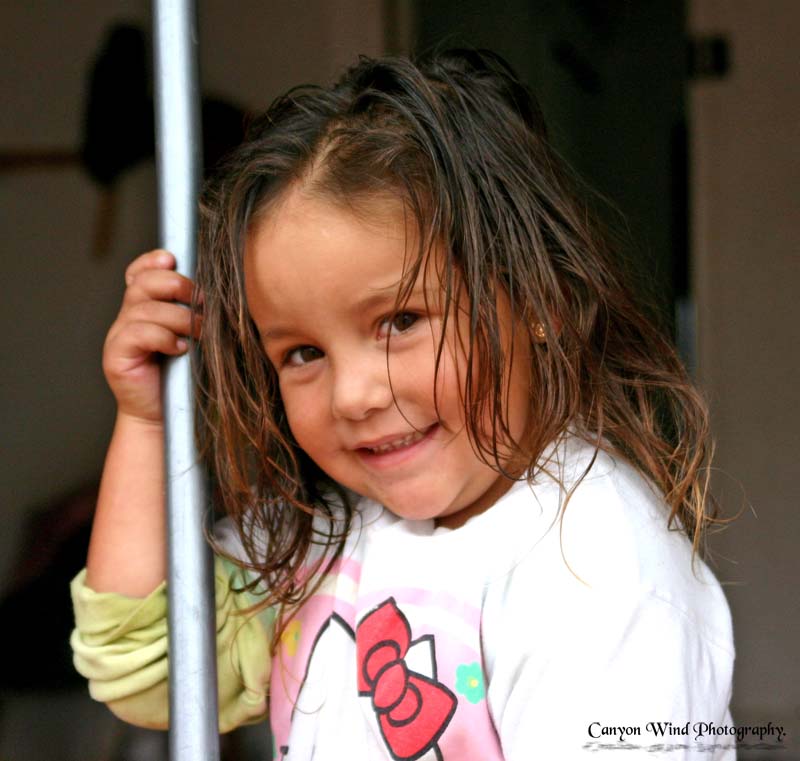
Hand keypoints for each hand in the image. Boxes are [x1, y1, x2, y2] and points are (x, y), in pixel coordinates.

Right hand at [103, 249, 200, 423]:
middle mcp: (128, 317)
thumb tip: (221, 291)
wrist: (163, 415)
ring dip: (179, 318)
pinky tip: (180, 349)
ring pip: (146, 309)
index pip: (141, 273)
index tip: (173, 259)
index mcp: (145, 308)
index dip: (153, 261)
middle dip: (177, 285)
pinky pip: (138, 333)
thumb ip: (197, 313)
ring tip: (198, 333)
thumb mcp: (194, 337)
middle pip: (145, 283)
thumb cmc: (184, 375)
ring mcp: (119, 335)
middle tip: (202, 302)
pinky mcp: (116, 354)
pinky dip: (164, 337)